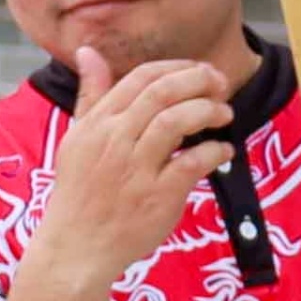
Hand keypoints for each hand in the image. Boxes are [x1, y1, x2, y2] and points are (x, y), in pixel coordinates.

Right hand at [21, 43, 231, 300]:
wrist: (75, 248)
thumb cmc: (78, 193)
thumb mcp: (77, 138)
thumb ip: (90, 95)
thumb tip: (88, 51)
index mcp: (97, 123)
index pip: (141, 77)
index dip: (177, 68)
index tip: (199, 71)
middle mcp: (114, 140)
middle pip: (162, 93)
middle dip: (198, 80)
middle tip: (220, 83)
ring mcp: (135, 169)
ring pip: (176, 121)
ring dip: (208, 110)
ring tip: (224, 112)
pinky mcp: (157, 197)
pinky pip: (192, 164)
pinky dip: (214, 151)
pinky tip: (224, 150)